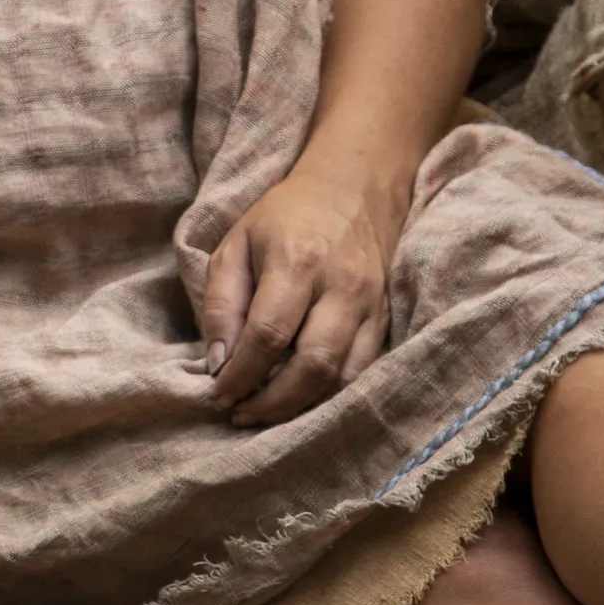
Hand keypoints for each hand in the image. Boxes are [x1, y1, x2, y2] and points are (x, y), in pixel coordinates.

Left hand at [199, 160, 405, 425]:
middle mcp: (341, 288)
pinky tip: (301, 400)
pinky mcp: (387, 320)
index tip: (217, 394)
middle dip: (273, 401)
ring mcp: (371, 307)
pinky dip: (331, 395)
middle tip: (239, 414)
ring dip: (302, 406)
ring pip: (343, 376)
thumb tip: (216, 361)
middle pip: (313, 365)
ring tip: (264, 413)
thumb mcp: (236, 243)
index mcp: (297, 262)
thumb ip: (223, 301)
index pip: (268, 335)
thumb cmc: (283, 217)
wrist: (353, 190)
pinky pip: (364, 372)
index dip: (241, 374)